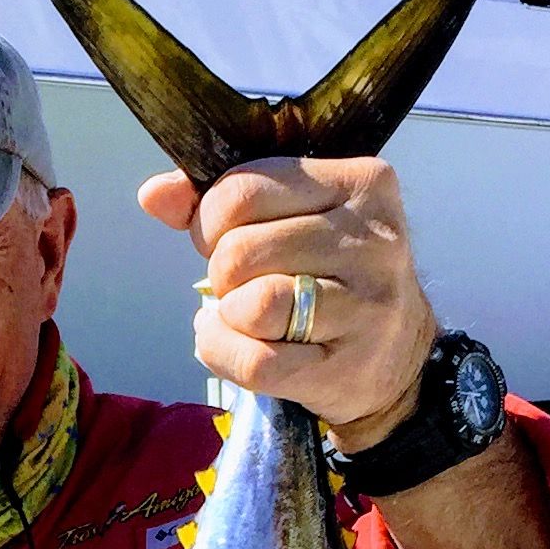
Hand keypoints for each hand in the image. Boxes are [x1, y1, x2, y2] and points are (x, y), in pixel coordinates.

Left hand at [139, 156, 438, 453]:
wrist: (395, 357)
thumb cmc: (330, 276)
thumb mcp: (290, 219)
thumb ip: (220, 200)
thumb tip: (154, 195)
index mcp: (359, 182)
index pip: (242, 190)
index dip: (210, 221)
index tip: (225, 239)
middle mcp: (373, 239)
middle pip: (241, 251)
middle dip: (221, 273)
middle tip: (242, 284)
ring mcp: (367, 307)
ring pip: (253, 306)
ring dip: (229, 317)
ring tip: (245, 315)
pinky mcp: (349, 366)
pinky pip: (258, 362)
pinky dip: (226, 355)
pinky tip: (235, 347)